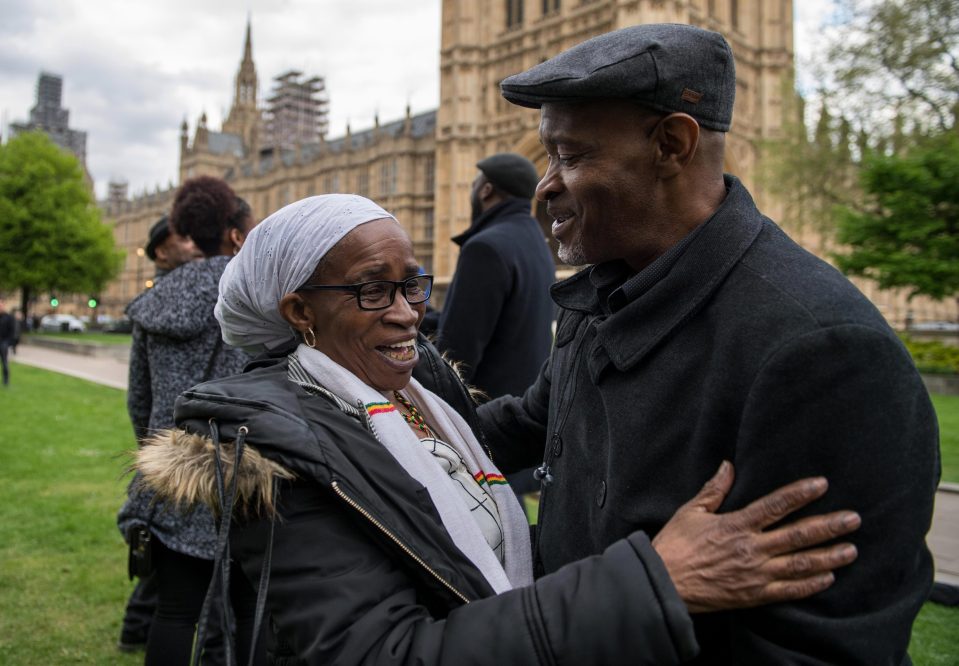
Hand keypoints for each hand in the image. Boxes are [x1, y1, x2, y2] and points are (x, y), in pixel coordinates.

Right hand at [652, 461, 860, 612]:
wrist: (665, 584)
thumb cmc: (675, 545)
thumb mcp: (691, 511)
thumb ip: (714, 489)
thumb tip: (728, 465)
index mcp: (736, 524)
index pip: (775, 505)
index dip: (800, 494)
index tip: (822, 484)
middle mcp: (751, 549)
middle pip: (798, 535)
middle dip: (829, 526)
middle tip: (854, 519)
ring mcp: (756, 574)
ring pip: (800, 564)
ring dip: (829, 556)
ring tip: (852, 549)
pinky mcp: (754, 595)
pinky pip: (789, 591)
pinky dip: (811, 585)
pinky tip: (829, 577)